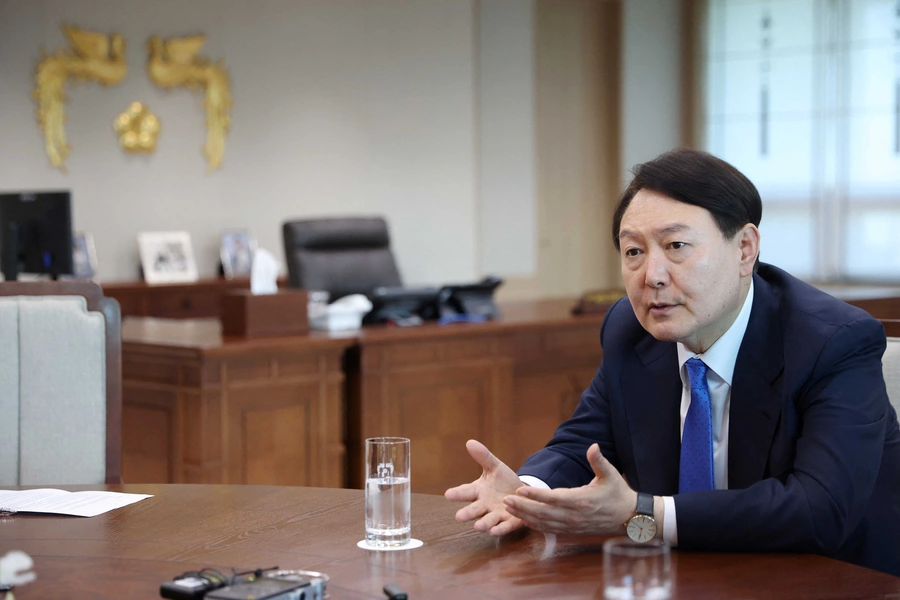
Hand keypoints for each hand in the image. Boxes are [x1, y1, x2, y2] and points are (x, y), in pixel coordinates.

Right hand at [444, 439, 525, 535]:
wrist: (522, 494)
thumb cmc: (503, 481)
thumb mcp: (495, 467)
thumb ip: (483, 457)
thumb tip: (470, 442)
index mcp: (478, 491)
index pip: (465, 492)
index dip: (457, 494)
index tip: (448, 494)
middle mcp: (484, 506)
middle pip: (475, 510)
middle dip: (468, 513)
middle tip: (459, 516)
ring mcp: (496, 515)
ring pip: (488, 520)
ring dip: (483, 524)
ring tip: (478, 526)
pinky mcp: (510, 522)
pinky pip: (504, 527)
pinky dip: (500, 529)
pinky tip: (494, 531)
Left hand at [502, 443, 636, 534]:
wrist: (629, 518)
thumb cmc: (618, 494)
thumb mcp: (611, 475)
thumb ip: (599, 460)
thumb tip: (592, 446)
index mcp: (581, 500)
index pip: (553, 498)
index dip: (536, 495)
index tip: (520, 489)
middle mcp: (574, 515)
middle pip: (543, 513)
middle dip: (523, 507)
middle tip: (505, 500)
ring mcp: (572, 525)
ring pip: (543, 523)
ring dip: (525, 517)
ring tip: (508, 509)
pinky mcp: (571, 531)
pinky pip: (549, 530)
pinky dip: (534, 525)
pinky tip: (522, 520)